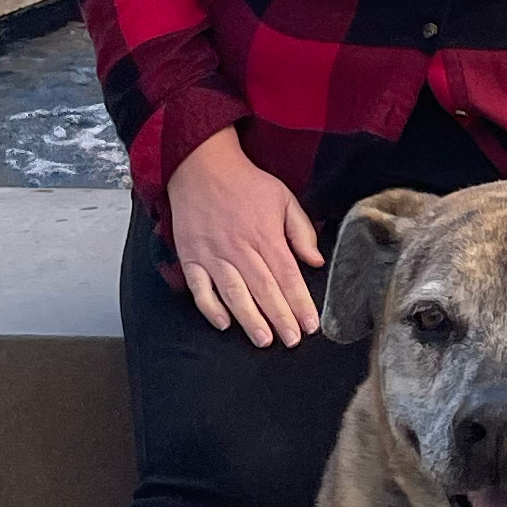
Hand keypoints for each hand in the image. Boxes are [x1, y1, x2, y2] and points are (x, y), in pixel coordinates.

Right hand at [168, 125, 323, 345]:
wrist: (201, 167)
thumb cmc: (246, 183)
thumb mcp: (283, 198)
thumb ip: (301, 231)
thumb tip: (315, 261)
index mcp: (265, 235)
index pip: (287, 276)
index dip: (300, 303)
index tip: (310, 325)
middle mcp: (239, 248)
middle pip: (264, 290)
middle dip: (280, 318)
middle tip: (292, 340)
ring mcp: (213, 254)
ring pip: (233, 293)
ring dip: (250, 319)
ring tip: (264, 340)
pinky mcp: (191, 257)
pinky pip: (200, 289)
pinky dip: (210, 308)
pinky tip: (224, 324)